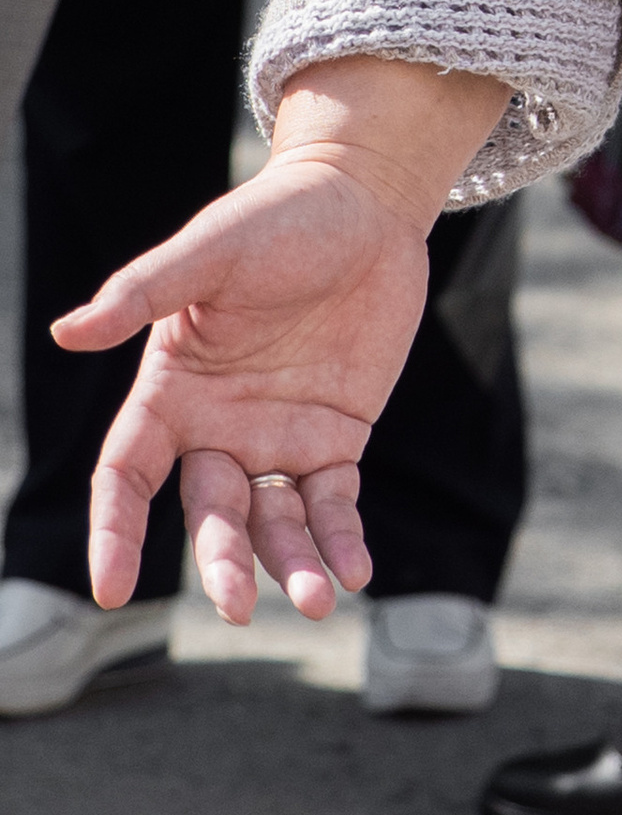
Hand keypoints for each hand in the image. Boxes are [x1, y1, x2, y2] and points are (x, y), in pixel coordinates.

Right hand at [60, 56, 509, 621]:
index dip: (114, 532)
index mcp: (170, 392)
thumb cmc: (275, 219)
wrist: (362, 204)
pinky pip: (332, 504)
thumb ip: (142, 293)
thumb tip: (67, 333)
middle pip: (207, 515)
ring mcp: (275, 438)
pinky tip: (356, 573)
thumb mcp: (208, 252)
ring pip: (273, 524)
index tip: (112, 589)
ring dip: (290, 566)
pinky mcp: (334, 438)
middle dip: (220, 563)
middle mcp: (215, 428)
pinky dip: (341, 540)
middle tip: (236, 609)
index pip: (126, 476)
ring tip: (317, 600)